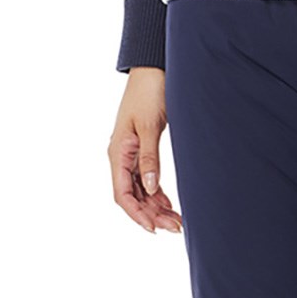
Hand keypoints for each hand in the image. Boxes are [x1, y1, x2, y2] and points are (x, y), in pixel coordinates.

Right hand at [107, 66, 182, 232]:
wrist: (153, 69)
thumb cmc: (150, 92)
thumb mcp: (150, 126)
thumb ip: (150, 157)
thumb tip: (152, 188)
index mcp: (118, 152)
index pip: (123, 194)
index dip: (137, 214)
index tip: (155, 229)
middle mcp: (121, 157)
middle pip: (133, 197)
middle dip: (152, 215)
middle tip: (176, 227)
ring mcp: (131, 154)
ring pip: (142, 191)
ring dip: (157, 208)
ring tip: (178, 221)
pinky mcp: (142, 150)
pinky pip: (147, 180)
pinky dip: (159, 194)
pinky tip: (170, 205)